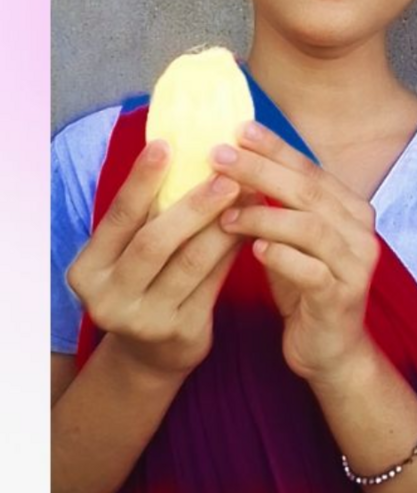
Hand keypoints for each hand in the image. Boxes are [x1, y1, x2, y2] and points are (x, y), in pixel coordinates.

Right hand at [67, 140, 245, 377]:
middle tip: (225, 174)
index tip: (166, 144)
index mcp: (88, 269)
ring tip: (246, 192)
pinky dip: (233, 250)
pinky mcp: (181, 333)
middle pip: (154, 242)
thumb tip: (186, 149)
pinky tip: (251, 225)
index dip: (140, 180)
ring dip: (222, 224)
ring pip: (190, 262)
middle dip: (193, 205)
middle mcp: (108, 298)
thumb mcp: (130, 252)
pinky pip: (214, 282)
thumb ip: (148, 214)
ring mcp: (144, 320)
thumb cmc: (143, 281)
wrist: (151, 351)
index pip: (117, 217)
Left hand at [212, 122, 381, 385]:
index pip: (310, 169)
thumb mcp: (291, 238)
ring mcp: (355, 265)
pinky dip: (281, 256)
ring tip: (224, 212)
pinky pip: (311, 271)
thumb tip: (235, 159)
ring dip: (263, 216)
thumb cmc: (304, 285)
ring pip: (310, 227)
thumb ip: (278, 203)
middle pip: (308, 191)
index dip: (275, 148)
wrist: (330, 350)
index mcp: (350, 208)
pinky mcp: (342, 298)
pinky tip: (252, 250)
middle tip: (220, 157)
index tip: (239, 129)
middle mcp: (360, 231)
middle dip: (261, 170)